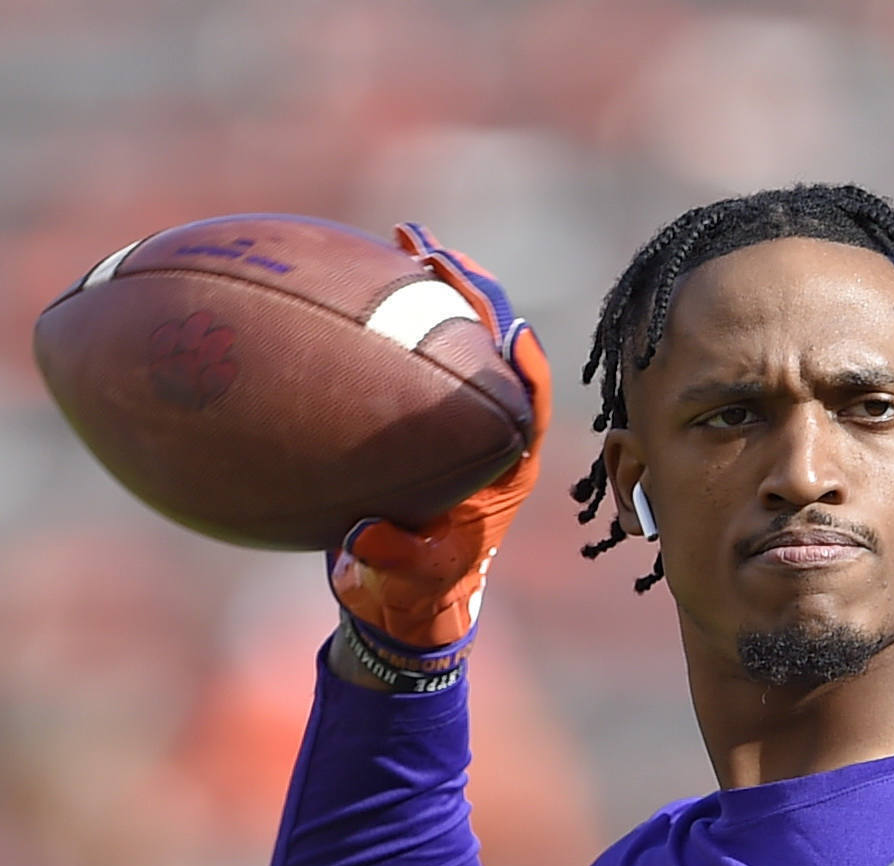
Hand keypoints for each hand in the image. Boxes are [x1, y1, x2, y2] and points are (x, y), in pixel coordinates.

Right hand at [328, 225, 553, 654]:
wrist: (402, 597)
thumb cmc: (414, 590)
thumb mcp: (405, 579)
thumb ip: (390, 557)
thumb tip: (364, 538)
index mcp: (507, 467)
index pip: (529, 401)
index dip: (524, 362)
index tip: (508, 328)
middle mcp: (490, 430)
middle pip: (497, 345)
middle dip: (473, 293)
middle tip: (432, 251)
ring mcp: (459, 415)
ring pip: (460, 335)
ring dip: (439, 287)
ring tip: (405, 241)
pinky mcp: (424, 409)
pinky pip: (418, 348)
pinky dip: (399, 312)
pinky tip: (366, 277)